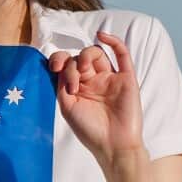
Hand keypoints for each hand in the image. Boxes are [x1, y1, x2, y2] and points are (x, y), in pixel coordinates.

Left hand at [49, 32, 143, 168]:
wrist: (113, 146)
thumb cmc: (89, 130)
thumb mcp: (67, 106)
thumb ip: (62, 83)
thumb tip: (61, 63)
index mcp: (78, 87)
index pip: (67, 64)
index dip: (59, 60)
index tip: (54, 68)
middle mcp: (94, 81)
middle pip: (80, 58)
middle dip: (72, 65)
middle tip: (72, 83)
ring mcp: (110, 79)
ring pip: (97, 54)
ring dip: (86, 55)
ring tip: (83, 70)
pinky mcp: (127, 79)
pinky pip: (122, 55)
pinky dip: (113, 42)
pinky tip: (102, 35)